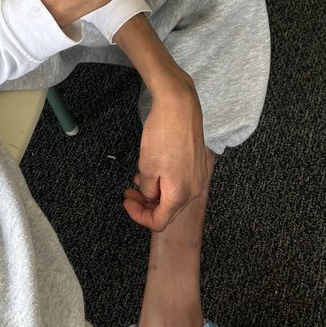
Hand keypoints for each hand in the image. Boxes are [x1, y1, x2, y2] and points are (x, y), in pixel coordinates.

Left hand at [123, 71, 208, 231]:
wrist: (179, 105)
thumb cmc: (163, 134)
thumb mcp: (147, 167)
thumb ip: (147, 189)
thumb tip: (150, 195)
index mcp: (181, 194)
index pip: (159, 221)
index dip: (139, 216)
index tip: (127, 202)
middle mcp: (194, 188)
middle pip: (168, 209)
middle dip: (146, 204)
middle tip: (129, 193)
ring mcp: (198, 175)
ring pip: (174, 194)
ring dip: (154, 192)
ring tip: (137, 178)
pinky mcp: (198, 162)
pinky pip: (181, 181)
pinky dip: (165, 181)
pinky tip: (153, 169)